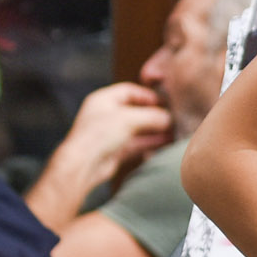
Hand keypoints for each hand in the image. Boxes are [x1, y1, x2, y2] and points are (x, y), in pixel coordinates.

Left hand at [28, 83, 175, 224]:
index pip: (129, 91)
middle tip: (173, 118)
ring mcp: (110, 134)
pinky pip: (136, 144)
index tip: (166, 101)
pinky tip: (165, 144)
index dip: (148, 95)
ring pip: (137, 129)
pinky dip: (150, 143)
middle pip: (135, 111)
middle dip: (155, 115)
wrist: (83, 165)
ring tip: (174, 132)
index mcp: (103, 100)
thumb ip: (152, 116)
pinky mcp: (115, 151)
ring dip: (155, 131)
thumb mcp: (129, 119)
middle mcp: (106, 115)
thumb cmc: (99, 134)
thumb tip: (170, 118)